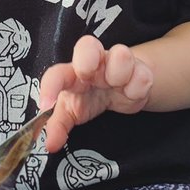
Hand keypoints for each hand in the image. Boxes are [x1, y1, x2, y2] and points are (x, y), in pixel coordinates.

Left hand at [38, 35, 152, 152]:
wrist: (119, 91)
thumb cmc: (88, 97)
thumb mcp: (70, 112)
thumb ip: (58, 127)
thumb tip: (50, 145)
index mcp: (71, 73)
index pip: (56, 74)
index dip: (50, 86)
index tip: (47, 104)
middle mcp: (93, 63)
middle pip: (88, 45)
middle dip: (88, 59)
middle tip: (88, 75)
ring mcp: (117, 63)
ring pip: (121, 55)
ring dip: (119, 74)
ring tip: (116, 87)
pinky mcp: (140, 70)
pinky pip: (143, 76)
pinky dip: (137, 88)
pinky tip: (130, 94)